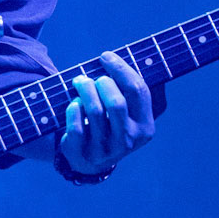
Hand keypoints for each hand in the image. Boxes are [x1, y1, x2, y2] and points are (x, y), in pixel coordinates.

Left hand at [58, 51, 161, 176]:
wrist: (91, 161)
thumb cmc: (110, 125)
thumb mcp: (129, 113)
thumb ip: (133, 90)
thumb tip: (128, 58)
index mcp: (145, 127)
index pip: (137, 90)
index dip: (120, 68)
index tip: (106, 56)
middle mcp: (128, 140)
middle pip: (116, 102)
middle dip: (102, 82)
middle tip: (93, 77)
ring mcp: (105, 150)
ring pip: (95, 112)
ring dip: (85, 90)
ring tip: (80, 82)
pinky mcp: (83, 154)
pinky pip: (76, 127)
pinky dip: (73, 110)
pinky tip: (74, 103)